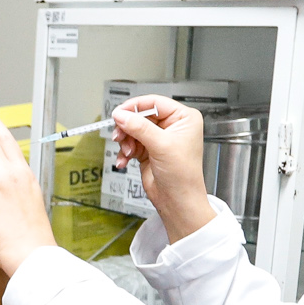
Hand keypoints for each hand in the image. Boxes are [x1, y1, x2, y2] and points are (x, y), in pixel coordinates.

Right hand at [111, 98, 216, 242]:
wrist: (177, 201)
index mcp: (183, 118)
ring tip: (126, 152)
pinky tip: (124, 160)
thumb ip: (139, 127)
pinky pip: (130, 143)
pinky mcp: (148, 150)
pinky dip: (124, 151)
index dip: (136, 107)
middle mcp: (172, 126)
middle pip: (140, 116)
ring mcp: (159, 138)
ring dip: (126, 141)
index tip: (120, 113)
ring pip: (133, 130)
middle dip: (128, 127)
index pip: (155, 103)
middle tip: (120, 135)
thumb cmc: (182, 176)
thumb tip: (121, 114)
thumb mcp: (161, 145)